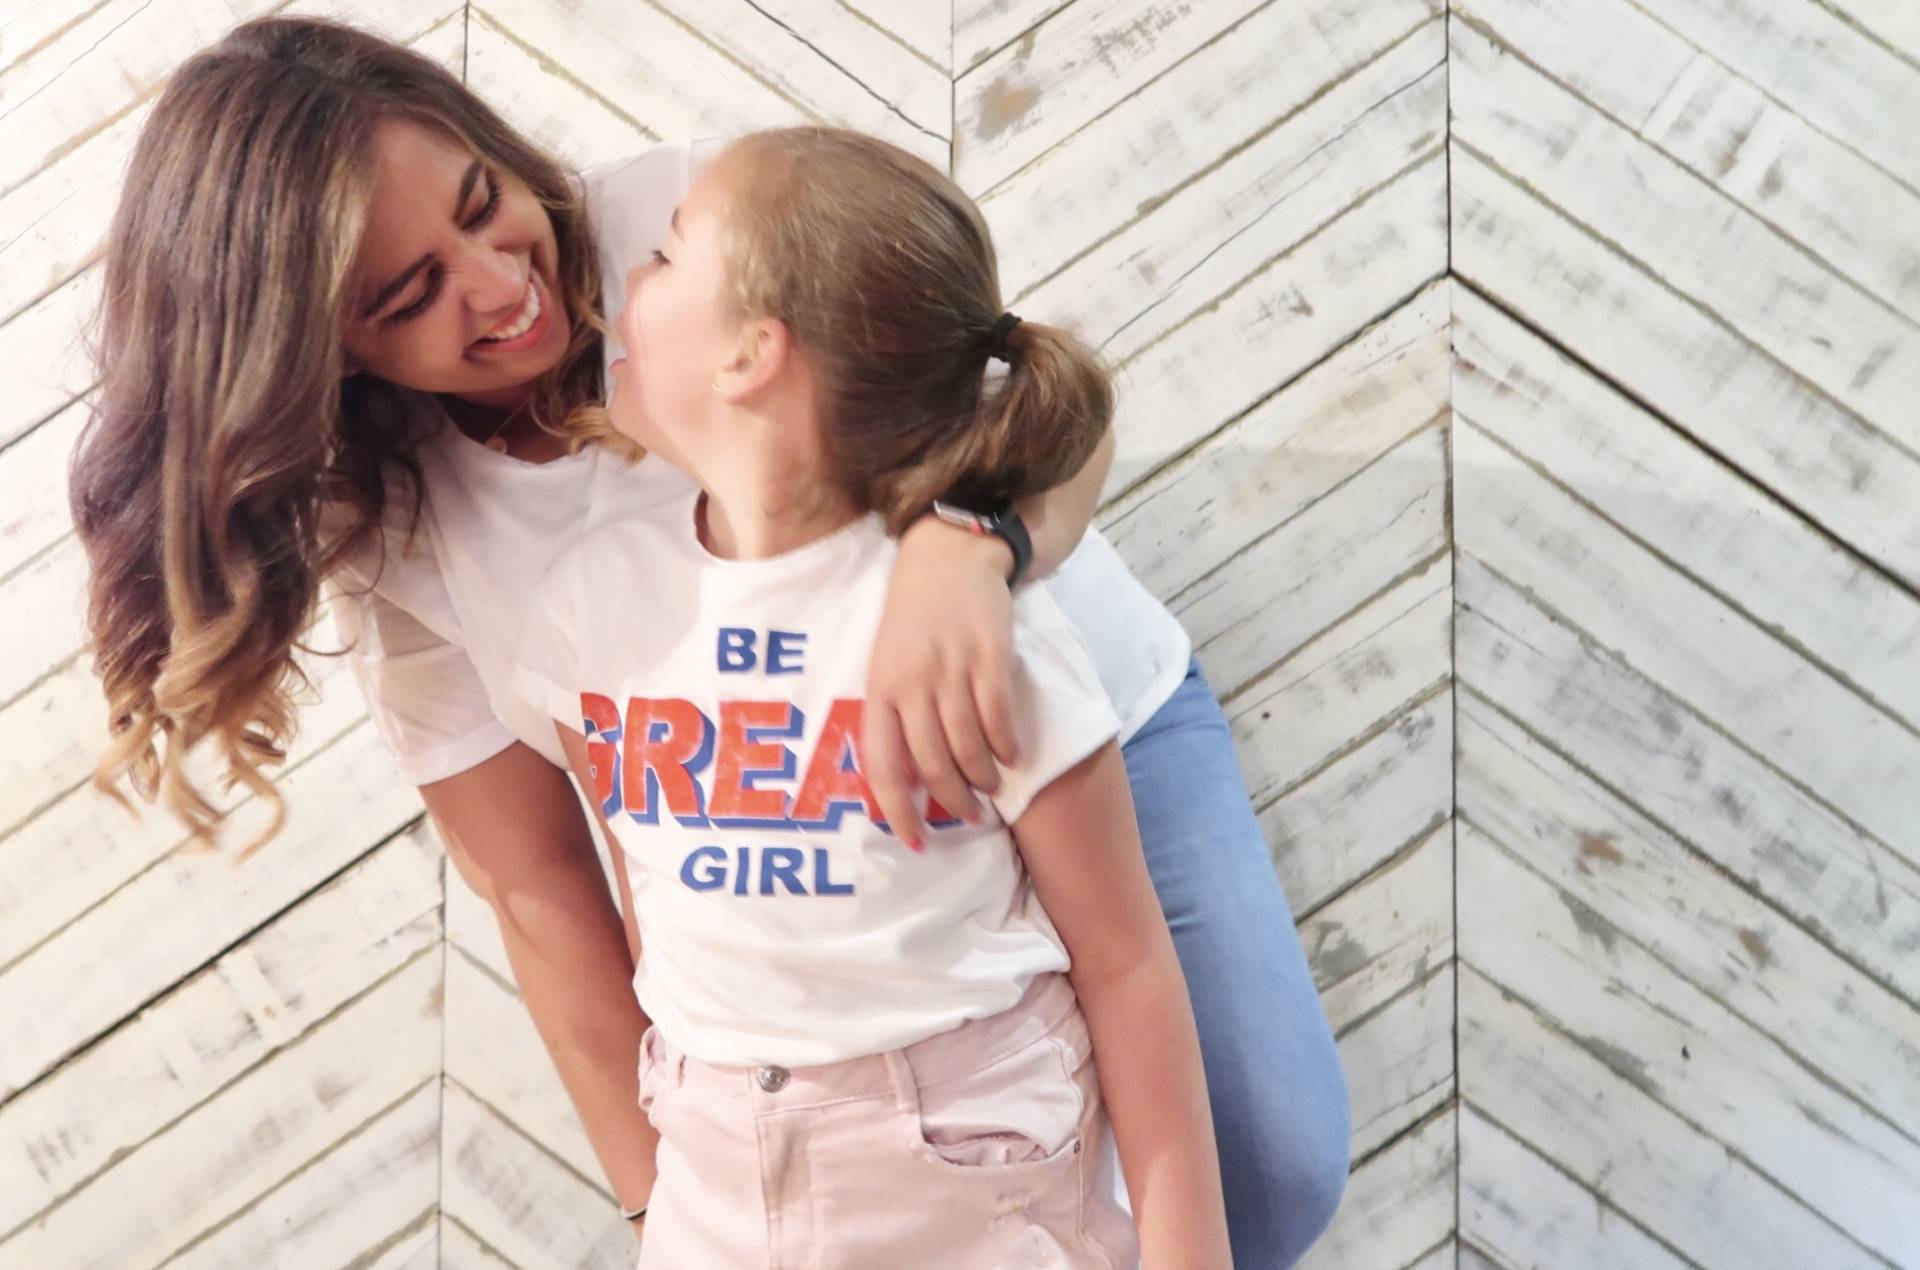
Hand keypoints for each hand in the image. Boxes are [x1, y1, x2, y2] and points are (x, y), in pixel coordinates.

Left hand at [863, 514, 1020, 846]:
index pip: (882, 765)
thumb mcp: (887, 664)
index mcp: (880, 690)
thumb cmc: (913, 620)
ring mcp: (952, 670)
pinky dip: (1006, 746)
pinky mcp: (989, 657)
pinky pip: (998, 717)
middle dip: (953, 801)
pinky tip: (1011, 757)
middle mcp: (912, 684)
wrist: (948, 558)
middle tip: (968, 815)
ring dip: (982, 777)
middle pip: (932, 764)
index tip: (914, 841)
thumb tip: (905, 780)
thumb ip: (893, 715)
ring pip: (968, 746)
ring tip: (989, 788)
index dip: (896, 811)